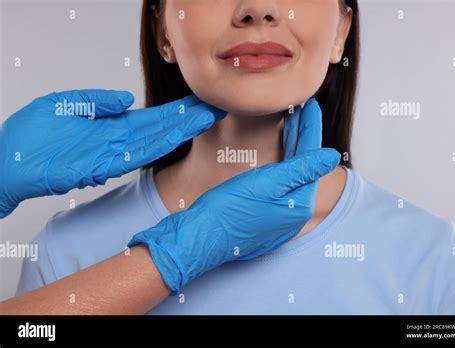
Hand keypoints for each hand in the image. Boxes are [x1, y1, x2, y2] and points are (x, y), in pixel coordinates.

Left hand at [0, 89, 224, 217]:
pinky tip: (175, 136)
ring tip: (203, 119)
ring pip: (154, 142)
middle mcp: (117, 142)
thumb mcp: (66, 103)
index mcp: (110, 126)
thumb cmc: (31, 136)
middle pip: (158, 129)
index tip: (194, 103)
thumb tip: (127, 99)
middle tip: (212, 109)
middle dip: (185, 120)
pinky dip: (157, 145)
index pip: (149, 118)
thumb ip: (98, 101)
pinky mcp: (102, 165)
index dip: (173, 111)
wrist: (8, 161)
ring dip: (179, 131)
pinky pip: (135, 155)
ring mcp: (112, 154)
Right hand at [128, 98, 339, 293]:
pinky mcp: (265, 220)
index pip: (311, 158)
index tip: (311, 106)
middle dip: (301, 136)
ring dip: (292, 149)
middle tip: (301, 109)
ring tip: (291, 124)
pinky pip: (280, 187)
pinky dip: (281, 166)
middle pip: (302, 166)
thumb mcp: (268, 183)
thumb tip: (333, 156)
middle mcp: (294, 214)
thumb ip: (303, 169)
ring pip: (291, 176)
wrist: (201, 237)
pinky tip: (276, 155)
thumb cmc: (230, 208)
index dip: (310, 128)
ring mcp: (280, 219)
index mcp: (299, 204)